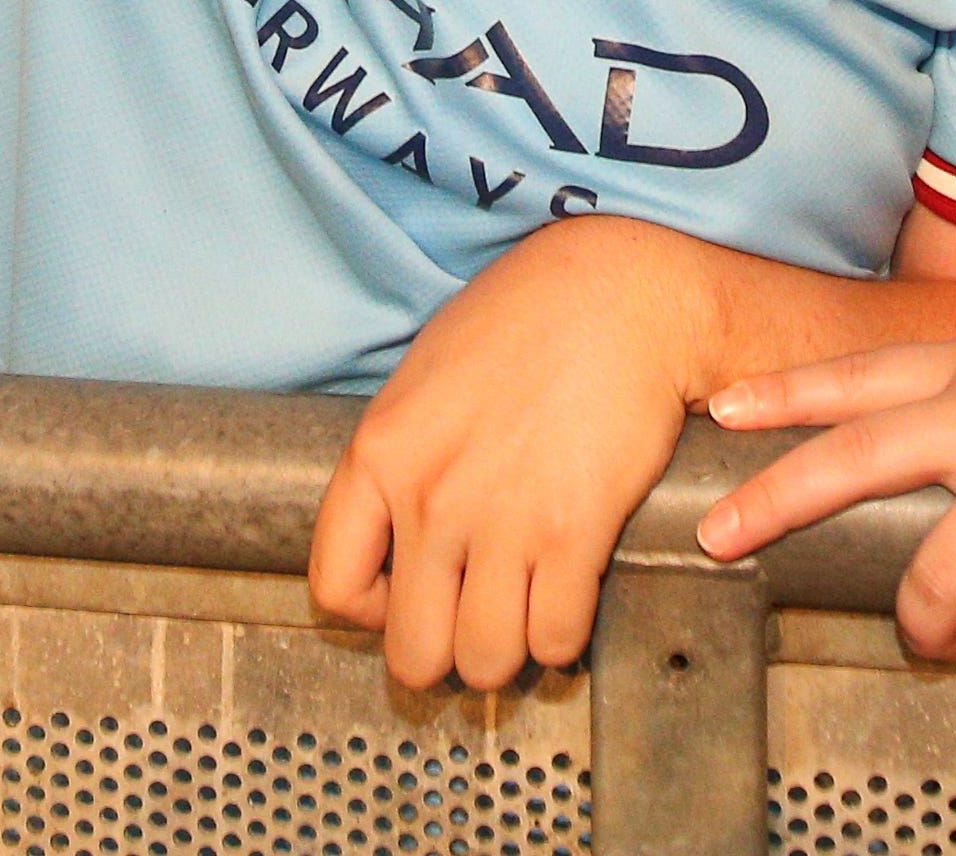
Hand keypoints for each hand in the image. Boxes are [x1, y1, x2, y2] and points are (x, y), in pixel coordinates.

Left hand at [307, 216, 721, 692]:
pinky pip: (557, 639)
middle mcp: (431, 499)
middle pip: (414, 654)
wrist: (621, 293)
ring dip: (510, 648)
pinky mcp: (575, 532)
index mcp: (381, 454)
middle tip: (474, 620)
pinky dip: (566, 636)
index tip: (406, 598)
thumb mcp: (425, 379)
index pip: (335, 588)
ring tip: (526, 609)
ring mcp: (502, 521)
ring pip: (487, 662)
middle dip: (446, 651)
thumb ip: (402, 461)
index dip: (373, 612)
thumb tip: (399, 530)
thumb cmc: (530, 321)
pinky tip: (571, 595)